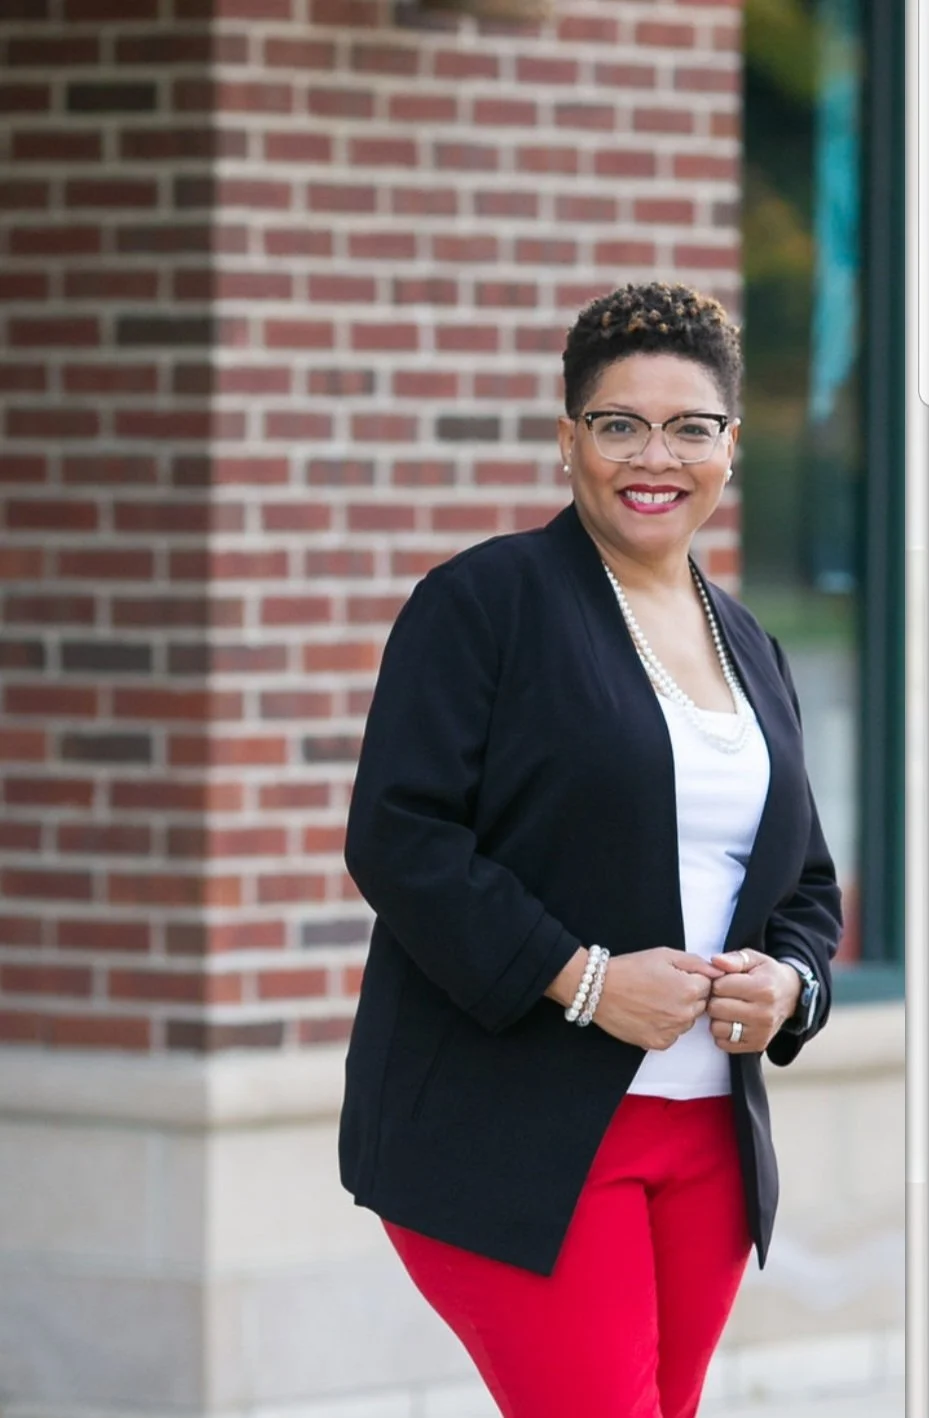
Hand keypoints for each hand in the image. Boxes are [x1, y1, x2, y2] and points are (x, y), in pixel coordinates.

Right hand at [592, 948, 723, 1051]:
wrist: (599, 989)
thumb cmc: (630, 969)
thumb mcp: (665, 955)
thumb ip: (696, 963)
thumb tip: (719, 972)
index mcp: (689, 989)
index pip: (709, 986)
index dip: (692, 978)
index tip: (675, 976)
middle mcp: (684, 1014)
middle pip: (700, 1005)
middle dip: (688, 996)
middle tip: (663, 987)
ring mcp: (672, 1032)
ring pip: (687, 1022)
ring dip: (678, 1012)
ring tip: (654, 1000)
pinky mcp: (658, 1043)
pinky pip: (672, 1036)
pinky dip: (665, 1027)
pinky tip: (649, 1013)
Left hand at [706, 949, 801, 1052]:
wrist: (791, 996)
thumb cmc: (768, 975)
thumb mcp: (754, 959)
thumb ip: (734, 958)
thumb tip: (715, 961)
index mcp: (763, 989)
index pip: (719, 987)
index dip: (716, 981)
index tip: (724, 980)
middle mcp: (764, 1014)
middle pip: (716, 1008)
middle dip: (715, 999)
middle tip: (725, 995)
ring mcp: (761, 1032)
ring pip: (717, 1028)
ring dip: (717, 1018)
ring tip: (728, 1007)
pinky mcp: (757, 1045)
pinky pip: (724, 1043)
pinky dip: (723, 1033)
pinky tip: (732, 1021)